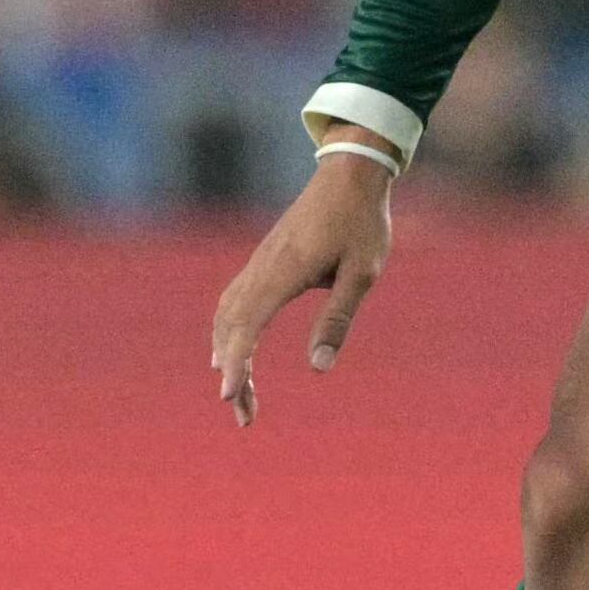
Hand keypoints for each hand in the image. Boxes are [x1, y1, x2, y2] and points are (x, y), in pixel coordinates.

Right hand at [210, 145, 397, 425]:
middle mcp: (262, 269)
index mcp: (284, 273)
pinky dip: (226, 331)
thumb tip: (318, 366)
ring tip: (238, 394)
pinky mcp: (263, 259)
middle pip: (230, 329)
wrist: (350, 174)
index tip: (231, 397)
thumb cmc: (362, 223)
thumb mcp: (361, 274)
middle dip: (233, 374)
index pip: (248, 328)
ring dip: (226, 355)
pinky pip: (233, 301)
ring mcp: (258, 262)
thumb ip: (338, 319)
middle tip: (244, 416)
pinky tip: (229, 350)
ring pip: (226, 316)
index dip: (236, 365)